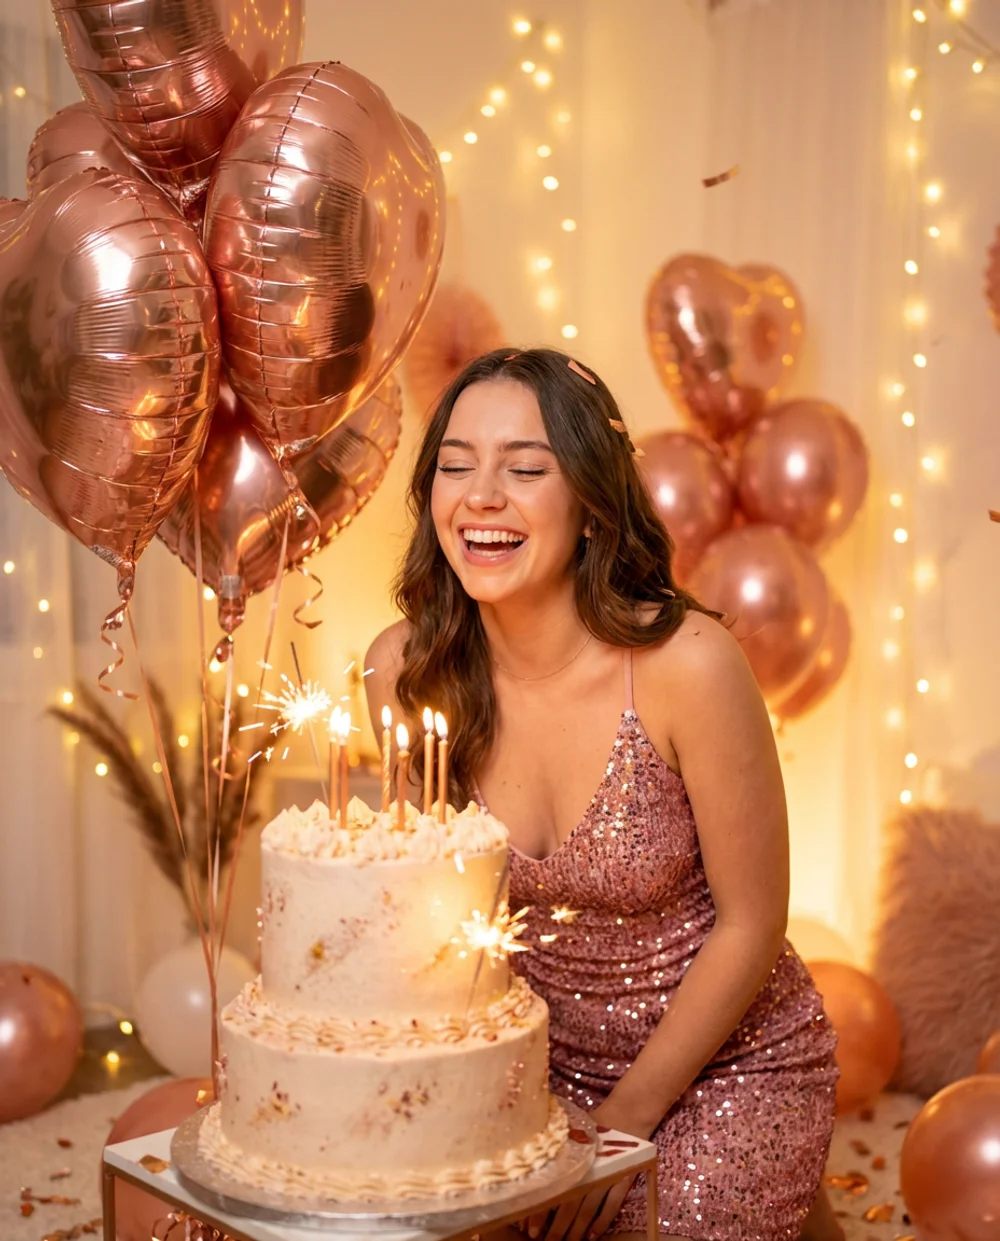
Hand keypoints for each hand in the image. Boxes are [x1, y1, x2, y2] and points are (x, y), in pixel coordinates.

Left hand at [524, 1097, 653, 1240]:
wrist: (626, 1113)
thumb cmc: (593, 1125)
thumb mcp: (570, 1131)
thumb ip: (555, 1149)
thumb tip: (525, 1164)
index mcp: (573, 1157)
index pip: (553, 1189)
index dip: (541, 1210)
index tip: (529, 1228)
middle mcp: (588, 1168)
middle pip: (570, 1204)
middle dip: (557, 1227)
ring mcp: (608, 1174)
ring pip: (589, 1208)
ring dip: (577, 1229)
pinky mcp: (625, 1179)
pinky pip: (613, 1205)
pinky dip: (602, 1221)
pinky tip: (593, 1236)